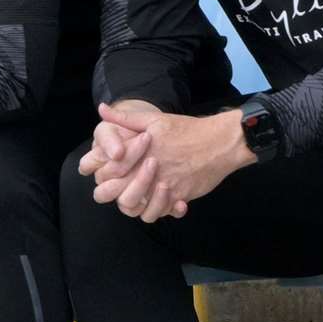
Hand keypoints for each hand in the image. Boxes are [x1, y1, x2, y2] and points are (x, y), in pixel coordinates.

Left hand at [89, 103, 255, 223]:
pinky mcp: (180, 197)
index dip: (106, 175)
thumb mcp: (154, 119)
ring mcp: (166, 186)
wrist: (221, 142)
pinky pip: (162, 212)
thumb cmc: (187, 130)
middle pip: (120, 194)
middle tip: (123, 187)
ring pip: (139, 209)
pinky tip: (161, 199)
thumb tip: (101, 109)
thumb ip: (125, 118)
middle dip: (117, 194)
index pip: (110, 171)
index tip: (112, 172)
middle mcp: (150, 171)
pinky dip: (159, 209)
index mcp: (140, 152)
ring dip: (137, 204)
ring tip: (141, 194)